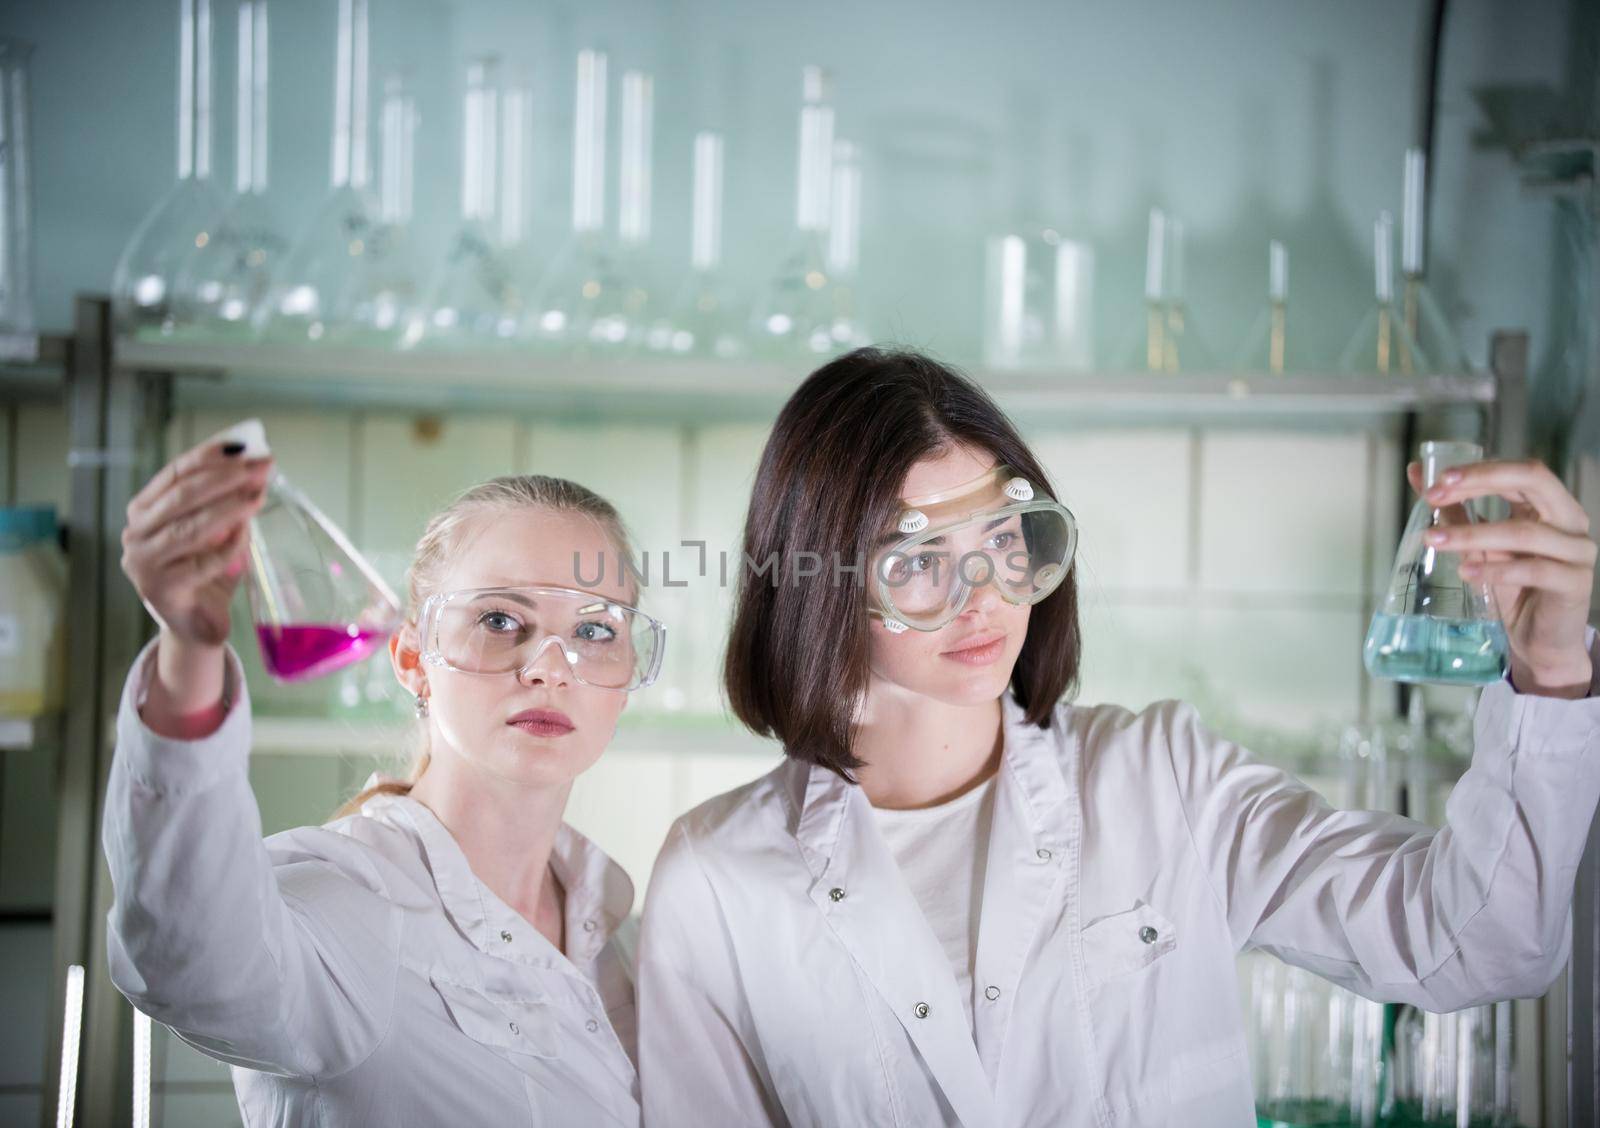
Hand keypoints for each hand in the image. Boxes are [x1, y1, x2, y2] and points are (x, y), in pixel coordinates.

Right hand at [121, 438, 272, 715]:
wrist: (197, 624)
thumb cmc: (205, 571)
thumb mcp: (214, 529)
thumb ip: (224, 501)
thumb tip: (257, 465)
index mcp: (145, 509)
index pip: (177, 472)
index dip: (212, 456)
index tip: (247, 446)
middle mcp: (136, 533)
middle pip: (182, 494)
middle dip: (226, 477)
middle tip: (263, 467)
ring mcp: (144, 562)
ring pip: (190, 527)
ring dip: (229, 508)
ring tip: (259, 495)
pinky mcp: (162, 589)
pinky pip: (204, 562)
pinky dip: (229, 547)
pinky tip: (246, 536)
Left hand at [1409, 457, 1595, 697]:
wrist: (1539, 641)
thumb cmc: (1513, 589)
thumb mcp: (1481, 546)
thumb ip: (1456, 510)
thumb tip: (1419, 473)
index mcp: (1550, 504)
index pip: (1519, 472)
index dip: (1478, 470)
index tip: (1435, 481)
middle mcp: (1570, 520)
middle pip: (1532, 481)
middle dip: (1481, 481)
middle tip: (1435, 495)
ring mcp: (1577, 551)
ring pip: (1523, 531)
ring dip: (1473, 533)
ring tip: (1434, 541)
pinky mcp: (1574, 583)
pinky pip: (1533, 570)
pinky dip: (1495, 570)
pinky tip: (1465, 573)